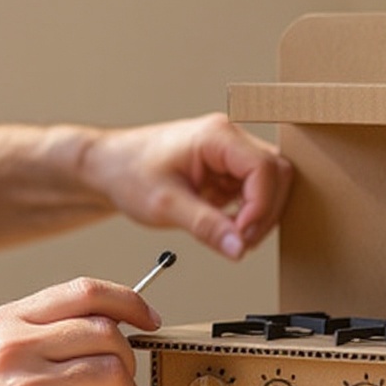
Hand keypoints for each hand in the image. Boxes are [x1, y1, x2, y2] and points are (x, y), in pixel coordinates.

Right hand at [0, 278, 159, 385]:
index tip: (150, 320)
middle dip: (127, 364)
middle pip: (108, 334)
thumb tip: (122, 322)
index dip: (129, 302)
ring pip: (115, 375)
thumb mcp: (6, 358)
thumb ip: (53, 334)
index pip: (85, 292)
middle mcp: (15, 349)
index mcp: (9, 324)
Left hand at [81, 113, 292, 259]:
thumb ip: (206, 226)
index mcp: (217, 136)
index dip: (261, 207)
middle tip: (239, 240)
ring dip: (259, 215)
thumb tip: (238, 249)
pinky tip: (226, 223)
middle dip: (265, 213)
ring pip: (272, 185)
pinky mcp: (230, 169)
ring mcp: (232, 153)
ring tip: (231, 234)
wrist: (108, 167)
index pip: (264, 169)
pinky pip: (257, 191)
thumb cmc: (128, 173)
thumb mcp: (165, 205)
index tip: (241, 236)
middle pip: (277, 175)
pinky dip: (249, 214)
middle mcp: (230, 138)